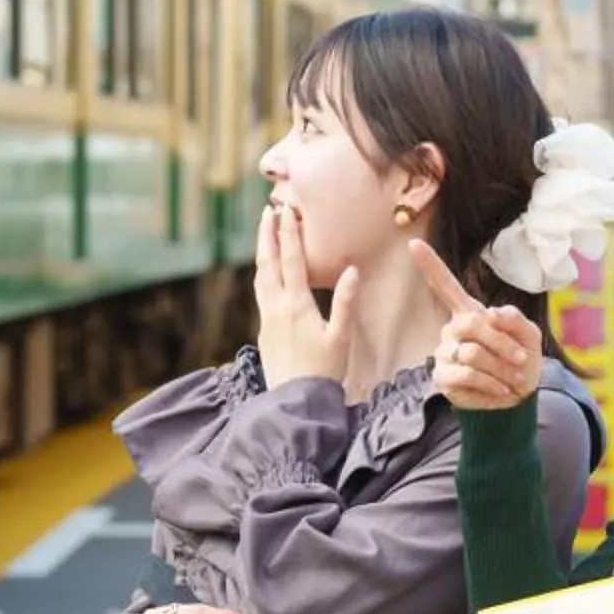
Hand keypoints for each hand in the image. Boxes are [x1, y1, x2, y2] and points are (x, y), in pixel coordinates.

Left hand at [254, 204, 355, 389]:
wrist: (295, 403)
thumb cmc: (324, 372)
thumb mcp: (341, 337)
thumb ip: (345, 302)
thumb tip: (352, 271)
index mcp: (297, 305)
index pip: (292, 260)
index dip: (289, 233)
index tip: (286, 210)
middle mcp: (277, 308)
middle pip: (268, 263)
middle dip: (268, 235)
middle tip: (268, 212)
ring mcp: (267, 320)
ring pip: (261, 278)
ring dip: (263, 253)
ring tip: (266, 236)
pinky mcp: (264, 332)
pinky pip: (261, 294)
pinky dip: (264, 275)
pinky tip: (267, 275)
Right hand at [412, 240, 542, 411]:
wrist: (517, 397)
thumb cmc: (521, 361)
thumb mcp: (529, 336)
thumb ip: (515, 320)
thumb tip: (492, 313)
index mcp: (469, 312)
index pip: (445, 285)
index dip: (430, 264)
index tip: (412, 242)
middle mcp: (451, 329)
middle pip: (472, 325)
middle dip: (501, 342)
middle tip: (520, 359)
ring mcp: (444, 353)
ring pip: (472, 353)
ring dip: (501, 368)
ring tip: (514, 380)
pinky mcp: (443, 377)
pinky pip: (467, 374)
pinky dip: (491, 384)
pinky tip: (501, 391)